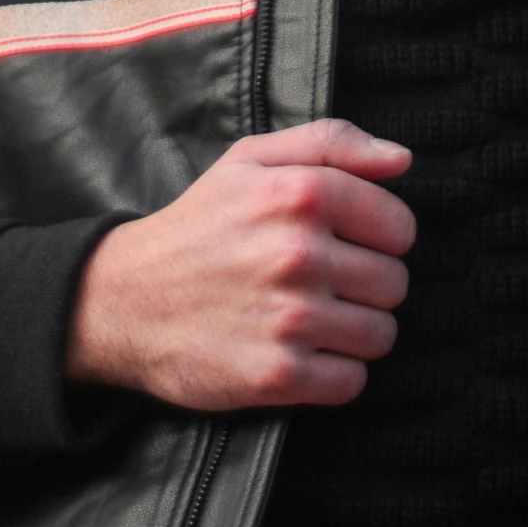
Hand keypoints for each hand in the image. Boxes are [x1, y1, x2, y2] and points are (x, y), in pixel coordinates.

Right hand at [65, 118, 414, 409]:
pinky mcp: (276, 376)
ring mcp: (288, 318)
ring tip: (317, 319)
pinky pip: (352, 383)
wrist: (125, 298)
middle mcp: (298, 253)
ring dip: (357, 332)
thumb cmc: (200, 223)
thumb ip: (333, 143)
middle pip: (395, 284)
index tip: (350, 243)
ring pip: (381, 335)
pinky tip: (304, 353)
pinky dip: (336, 374)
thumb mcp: (252, 159)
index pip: (399, 227)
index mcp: (300, 193)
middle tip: (327, 283)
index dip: (381, 238)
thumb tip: (402, 160)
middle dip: (369, 285)